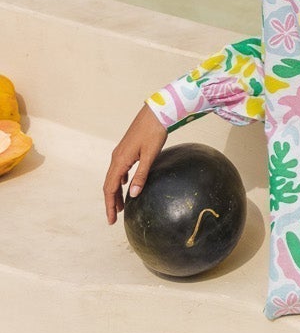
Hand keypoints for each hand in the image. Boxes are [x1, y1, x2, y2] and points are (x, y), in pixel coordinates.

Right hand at [103, 105, 167, 223]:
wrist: (156, 112)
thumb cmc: (154, 132)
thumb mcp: (150, 155)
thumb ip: (142, 175)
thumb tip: (134, 195)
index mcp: (120, 161)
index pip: (110, 188)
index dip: (109, 205)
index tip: (111, 220)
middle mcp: (117, 157)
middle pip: (109, 184)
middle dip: (111, 202)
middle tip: (114, 218)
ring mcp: (120, 153)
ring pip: (114, 177)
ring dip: (116, 192)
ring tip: (121, 205)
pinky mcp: (127, 149)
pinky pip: (120, 169)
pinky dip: (121, 181)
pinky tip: (128, 185)